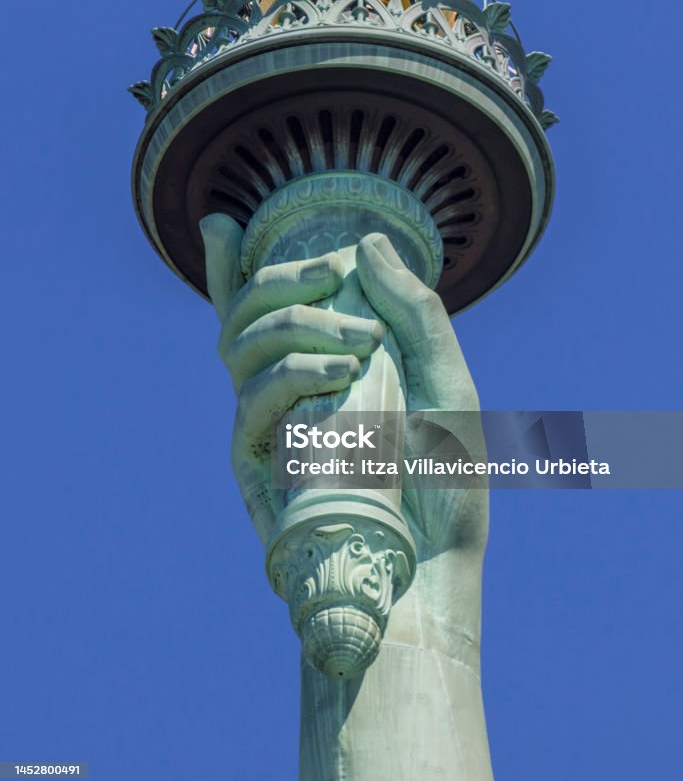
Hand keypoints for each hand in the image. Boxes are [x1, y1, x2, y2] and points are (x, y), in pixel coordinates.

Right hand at [200, 215, 486, 557]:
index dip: (227, 265)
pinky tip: (340, 375)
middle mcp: (287, 387)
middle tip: (336, 278)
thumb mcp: (447, 379)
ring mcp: (270, 422)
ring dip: (296, 324)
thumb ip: (414, 311)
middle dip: (285, 280)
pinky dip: (291, 373)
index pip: (260, 306)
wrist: (436, 558)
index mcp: (322, 361)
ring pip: (241, 345)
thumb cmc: (445, 474)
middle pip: (245, 312)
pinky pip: (252, 398)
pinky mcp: (258, 461)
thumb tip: (365, 242)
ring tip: (361, 343)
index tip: (222, 222)